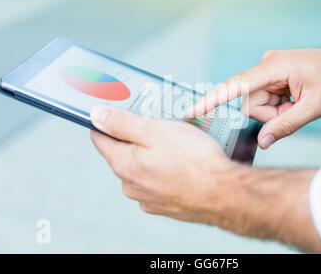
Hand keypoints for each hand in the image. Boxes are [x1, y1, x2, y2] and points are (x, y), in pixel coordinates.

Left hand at [89, 105, 235, 223]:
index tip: (120, 114)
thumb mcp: (155, 130)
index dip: (108, 122)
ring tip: (179, 147)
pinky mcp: (163, 205)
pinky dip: (165, 173)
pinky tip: (183, 165)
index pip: (100, 139)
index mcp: (123, 163)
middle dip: (138, 139)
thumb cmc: (194, 160)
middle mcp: (130, 185)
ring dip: (154, 156)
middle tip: (163, 129)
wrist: (224, 193)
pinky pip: (157, 182)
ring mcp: (146, 198)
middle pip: (123, 153)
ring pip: (142, 169)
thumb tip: (96, 116)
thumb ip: (122, 123)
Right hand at [187, 49, 320, 148]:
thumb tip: (262, 142)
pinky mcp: (271, 78)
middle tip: (295, 111)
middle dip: (270, 114)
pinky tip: (295, 101)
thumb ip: (286, 126)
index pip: (235, 85)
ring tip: (298, 105)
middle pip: (249, 102)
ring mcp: (268, 72)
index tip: (191, 111)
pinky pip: (265, 101)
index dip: (212, 100)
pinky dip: (279, 108)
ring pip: (257, 105)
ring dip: (276, 112)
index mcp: (274, 67)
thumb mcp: (315, 107)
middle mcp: (266, 66)